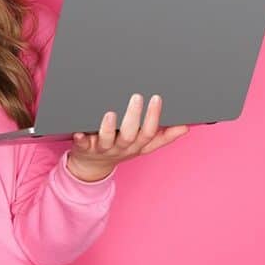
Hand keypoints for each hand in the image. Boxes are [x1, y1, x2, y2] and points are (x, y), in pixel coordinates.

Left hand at [66, 93, 189, 181]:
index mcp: (137, 145)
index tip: (156, 98)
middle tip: (137, 97)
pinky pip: (82, 145)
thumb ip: (163, 136)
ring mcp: (103, 148)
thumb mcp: (144, 146)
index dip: (154, 117)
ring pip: (108, 140)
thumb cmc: (121, 149)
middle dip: (135, 117)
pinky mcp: (84, 148)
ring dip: (109, 128)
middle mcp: (121, 147)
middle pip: (130, 135)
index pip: (149, 132)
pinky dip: (80, 139)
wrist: (93, 166)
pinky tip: (79, 131)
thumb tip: (185, 127)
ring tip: (111, 113)